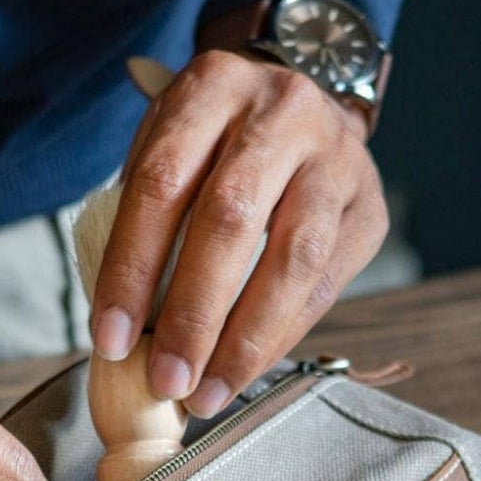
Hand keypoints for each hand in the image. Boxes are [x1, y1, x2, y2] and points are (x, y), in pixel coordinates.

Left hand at [89, 48, 389, 418]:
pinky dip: (280, 336)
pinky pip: (324, 284)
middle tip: (165, 380)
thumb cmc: (217, 139)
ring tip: (207, 393)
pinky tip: (245, 370)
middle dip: (193, 313)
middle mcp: (284, 112)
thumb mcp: (170, 143)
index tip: (110, 339)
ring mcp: (337, 158)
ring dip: (245, 339)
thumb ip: (145, 215)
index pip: (163, 183)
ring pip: (293, 257)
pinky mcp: (370, 206)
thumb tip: (124, 328)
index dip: (132, 267)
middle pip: (231, 219)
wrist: (307, 97)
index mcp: (214, 87)